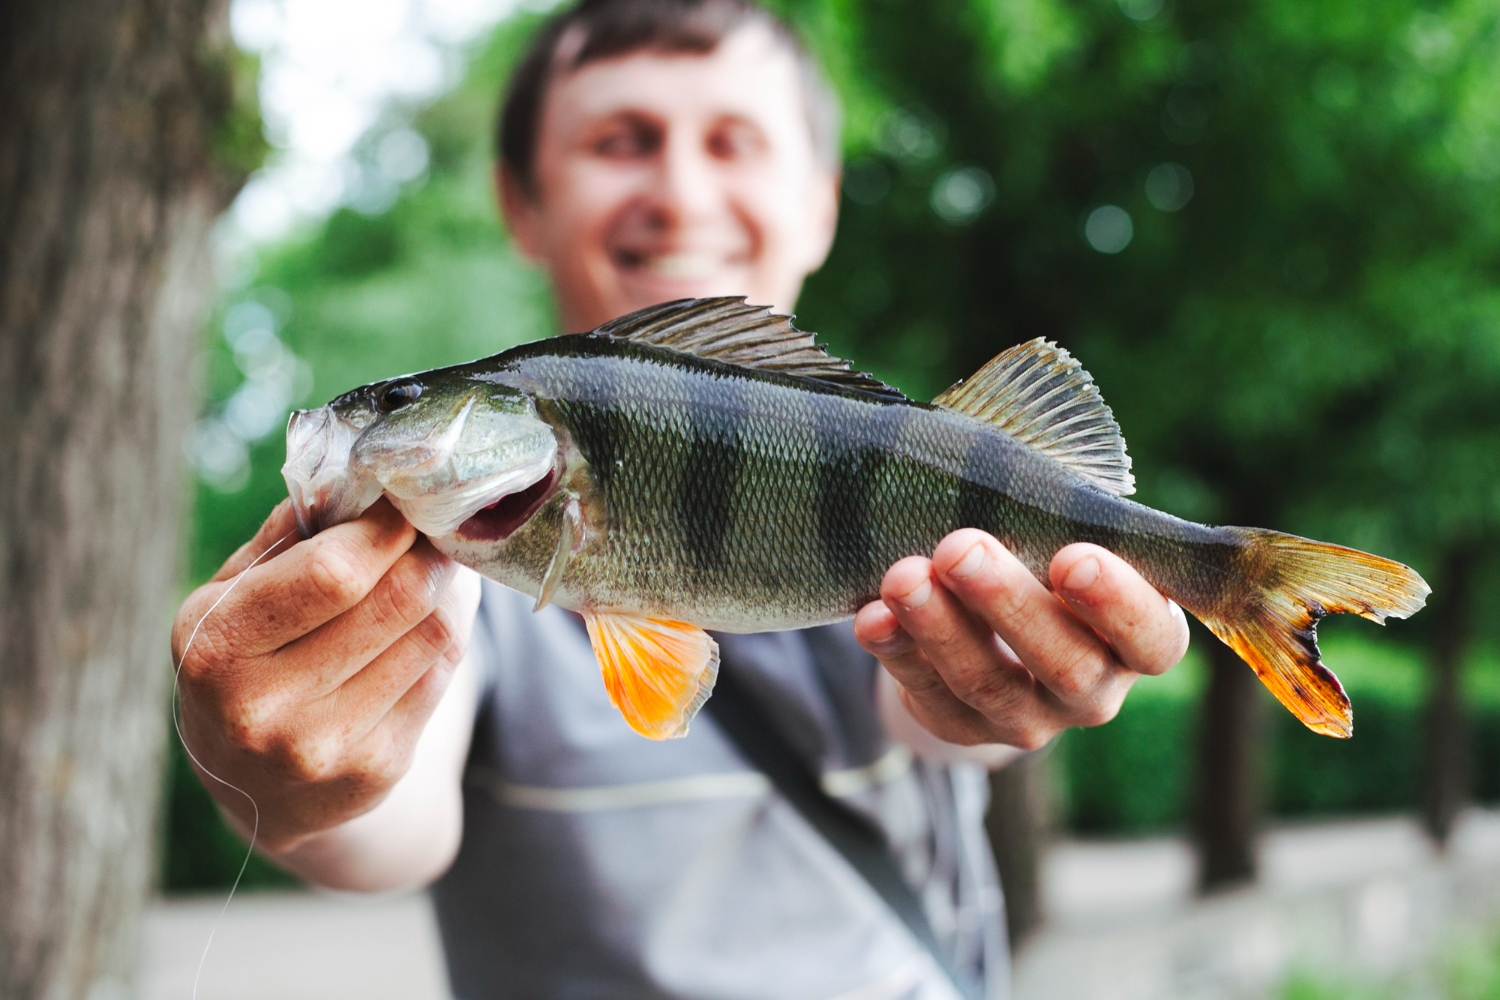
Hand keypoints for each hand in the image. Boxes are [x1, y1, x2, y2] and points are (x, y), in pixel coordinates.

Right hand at [171, 498, 481, 852]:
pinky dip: (448, 633)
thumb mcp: (229, 599)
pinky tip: (432, 616)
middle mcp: (265, 706)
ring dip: (448, 588)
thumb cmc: (243, 666)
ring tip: (435, 564)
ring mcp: (325, 745)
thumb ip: (286, 536)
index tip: (406, 498)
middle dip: (429, 550)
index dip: (387, 527)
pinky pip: (442, 673)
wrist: (257, 792)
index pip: (334, 572)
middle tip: (436, 525)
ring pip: (434, 633)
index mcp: (219, 646)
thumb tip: (357, 472)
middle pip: (400, 598)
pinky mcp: (377, 769)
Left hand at [853, 529, 1187, 749]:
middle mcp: (1093, 689)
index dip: (1116, 604)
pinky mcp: (962, 728)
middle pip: (1065, 664)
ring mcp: (1028, 719)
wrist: (990, 629)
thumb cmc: (1042, 557)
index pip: (1150, 637)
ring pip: (987, 684)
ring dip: (940, 627)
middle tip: (961, 547)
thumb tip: (1006, 434)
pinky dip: (898, 652)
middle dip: (1008, 603)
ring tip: (903, 575)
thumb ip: (1058, 508)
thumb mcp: (1064, 533)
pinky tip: (873, 617)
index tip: (1071, 556)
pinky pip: (927, 696)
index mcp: (1139, 640)